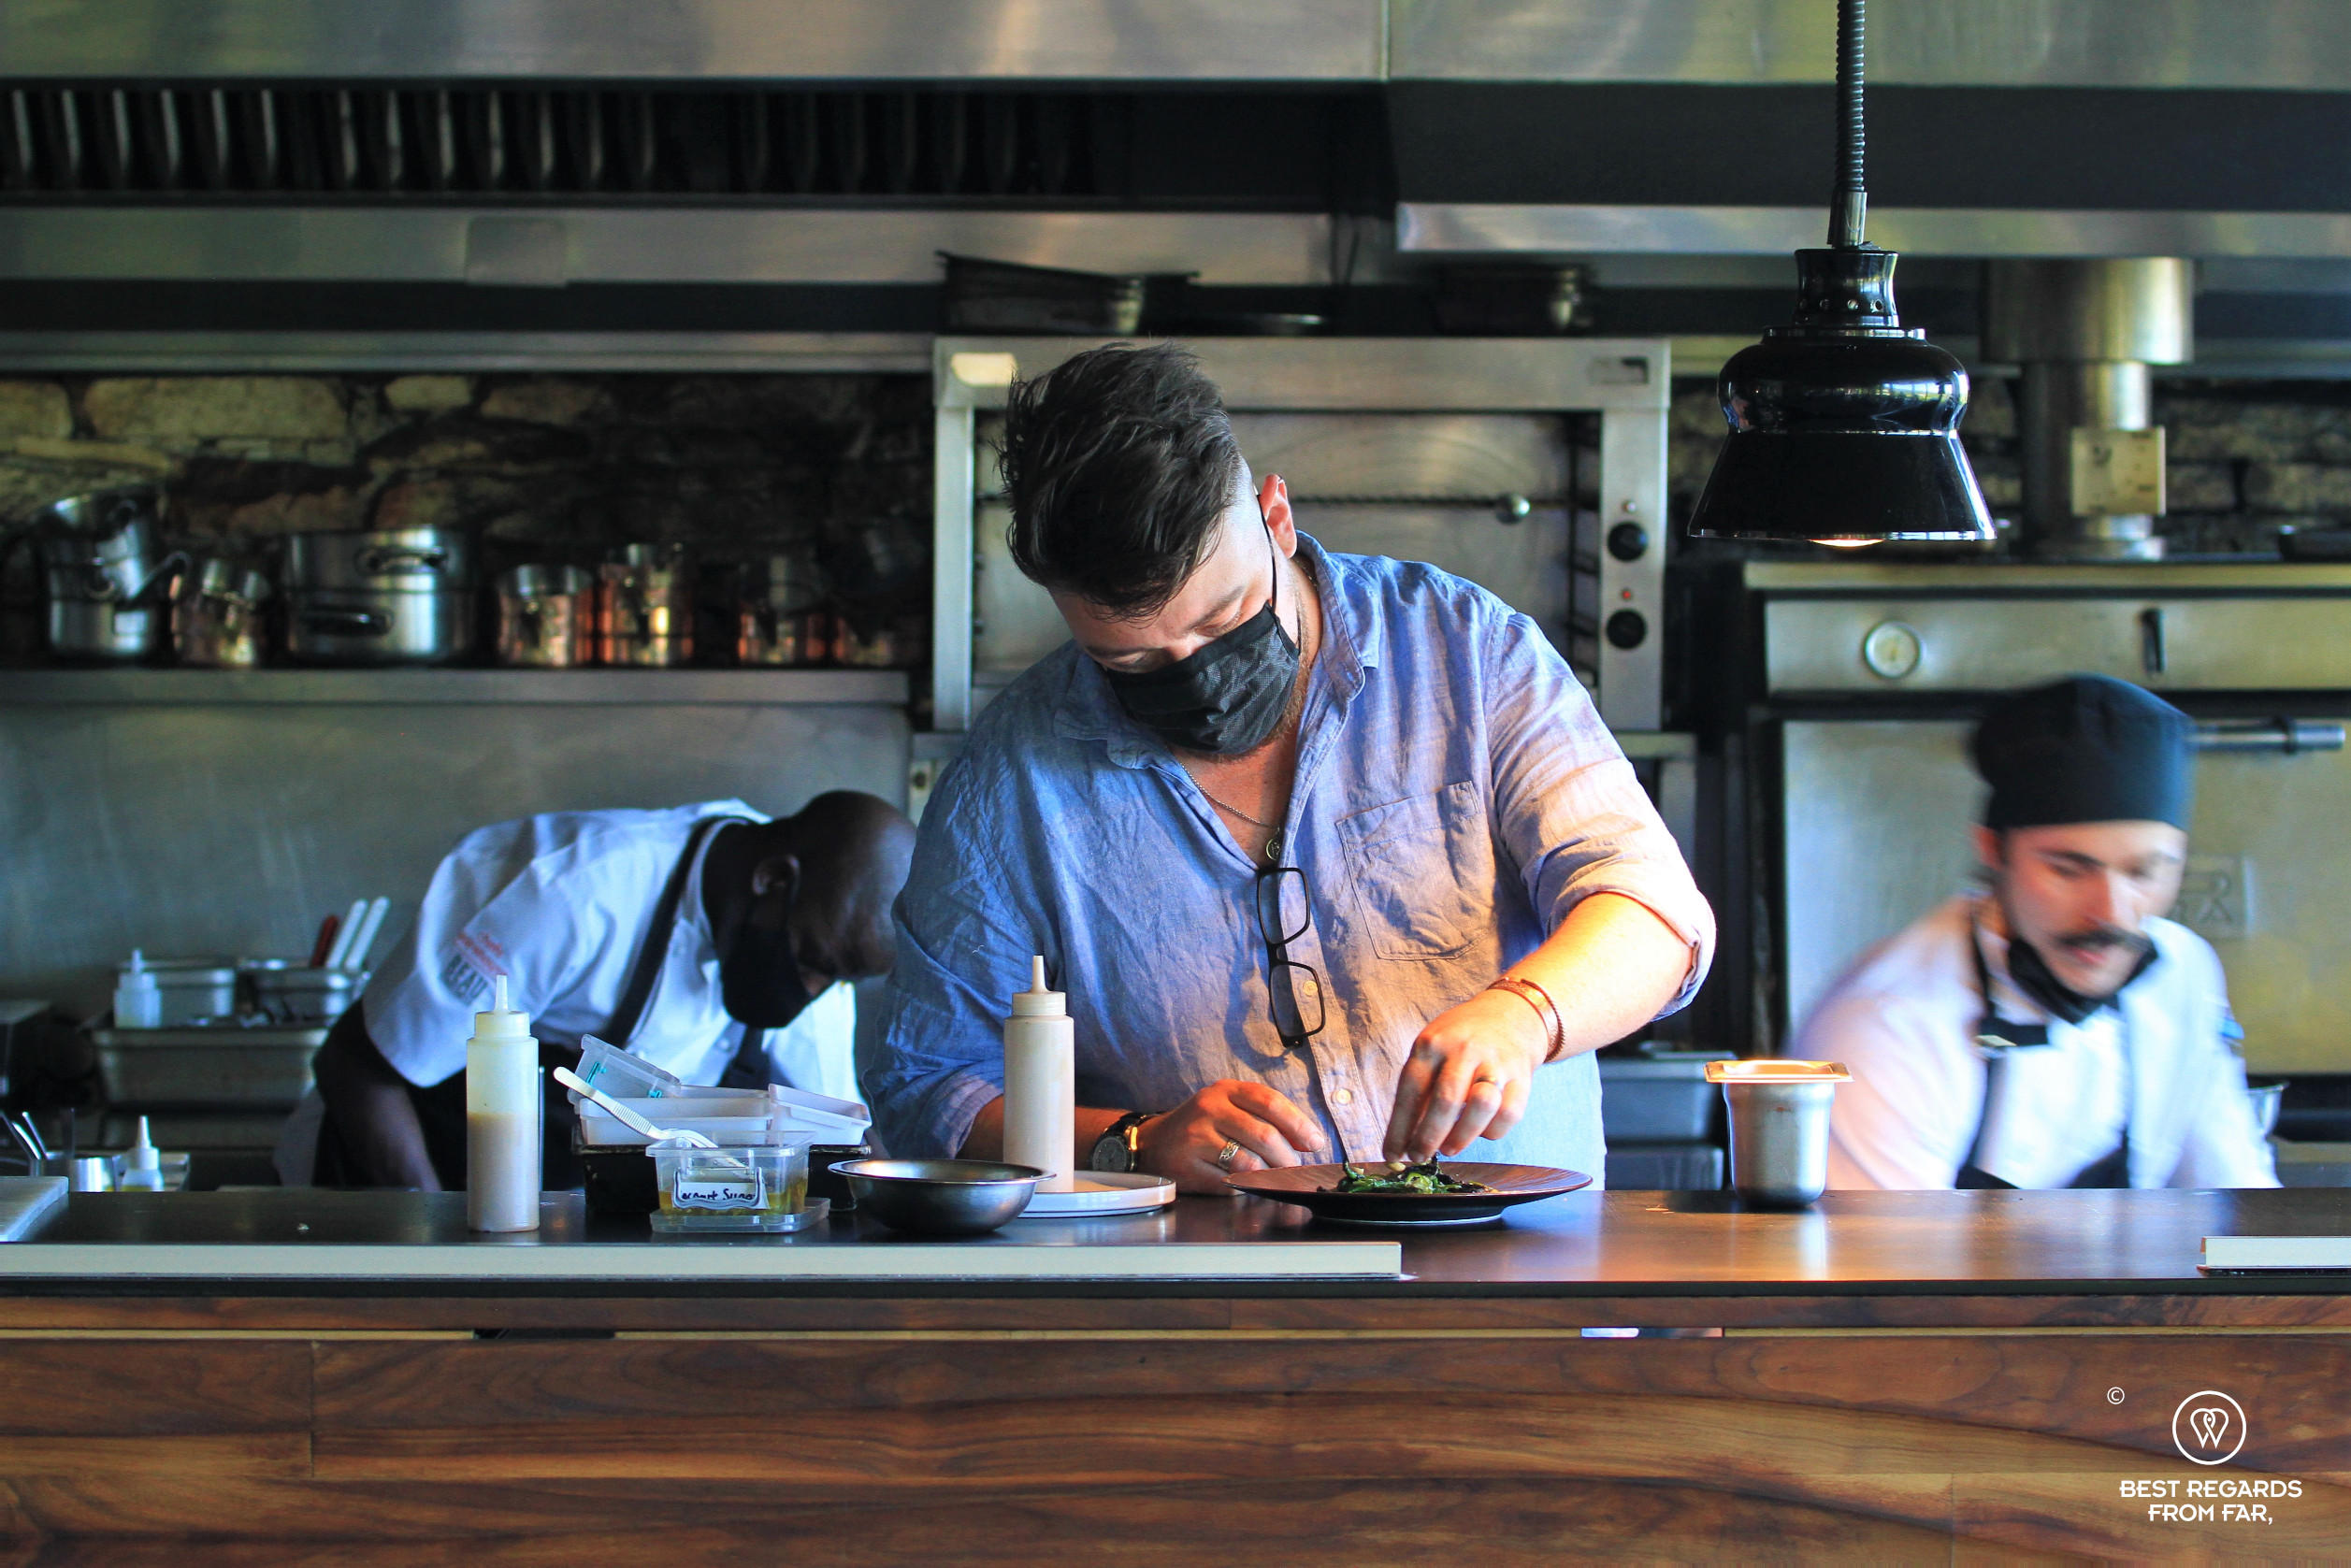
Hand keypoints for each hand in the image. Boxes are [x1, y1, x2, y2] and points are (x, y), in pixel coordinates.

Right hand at [1136, 1079, 1326, 1194]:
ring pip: (1248, 1160)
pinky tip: (1248, 1183)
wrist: (1154, 1143)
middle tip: (1295, 1168)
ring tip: (1273, 1176)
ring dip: (1270, 1174)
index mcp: (1226, 1091)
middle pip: (1263, 1134)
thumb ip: (1265, 1118)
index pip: (1270, 1101)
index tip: (1315, 1143)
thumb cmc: (1204, 1126)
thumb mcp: (1230, 1108)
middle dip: (1287, 1156)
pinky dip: (1246, 1185)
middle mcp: (1210, 1108)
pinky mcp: (1188, 1166)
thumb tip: (1307, 1141)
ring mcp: (1196, 1137)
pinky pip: (1229, 1181)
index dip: (1298, 1123)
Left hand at [1383, 988, 1547, 1160]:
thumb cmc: (1458, 1042)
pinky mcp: (1522, 1077)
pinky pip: (1508, 1114)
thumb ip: (1420, 1090)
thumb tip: (1404, 1141)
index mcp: (1432, 1043)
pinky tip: (1479, 1132)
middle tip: (1419, 1158)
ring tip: (1448, 1148)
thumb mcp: (1431, 1051)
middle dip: (1428, 1137)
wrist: (1509, 1016)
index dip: (1400, 1128)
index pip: (1411, 1090)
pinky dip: (1492, 1131)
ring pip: (1481, 1106)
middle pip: (1446, 1100)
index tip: (1392, 1155)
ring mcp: (1496, 1062)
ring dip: (1461, 1136)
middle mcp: (1464, 1049)